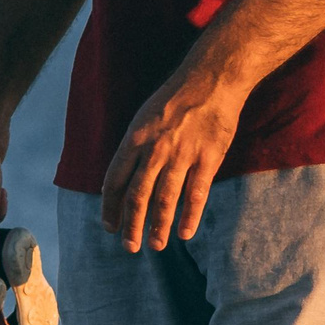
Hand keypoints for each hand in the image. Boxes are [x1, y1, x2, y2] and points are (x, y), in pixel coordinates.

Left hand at [100, 78, 240, 251]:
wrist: (214, 77)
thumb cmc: (175, 100)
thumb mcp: (144, 119)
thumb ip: (133, 150)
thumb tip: (122, 182)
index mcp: (134, 140)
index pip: (114, 182)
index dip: (110, 208)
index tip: (110, 227)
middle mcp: (155, 149)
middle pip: (137, 196)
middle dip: (131, 226)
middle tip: (129, 248)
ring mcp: (183, 153)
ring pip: (165, 199)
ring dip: (158, 227)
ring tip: (155, 245)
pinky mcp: (209, 155)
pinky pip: (196, 192)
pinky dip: (190, 215)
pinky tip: (185, 233)